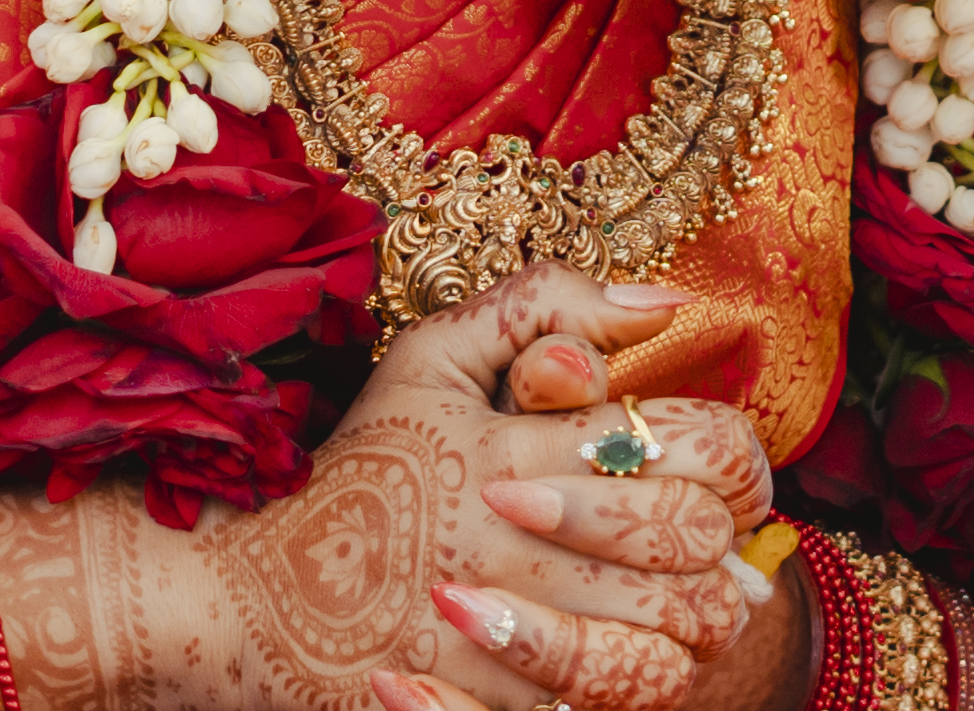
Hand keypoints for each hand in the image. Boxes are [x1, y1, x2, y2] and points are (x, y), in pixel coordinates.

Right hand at [181, 266, 769, 710]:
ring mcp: (496, 634)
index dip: (736, 458)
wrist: (237, 600)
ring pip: (660, 644)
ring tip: (692, 611)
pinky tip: (631, 659)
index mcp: (515, 448)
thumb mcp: (430, 359)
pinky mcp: (476, 704)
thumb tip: (666, 304)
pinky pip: (591, 706)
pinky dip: (626, 686)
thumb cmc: (351, 471)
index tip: (725, 469)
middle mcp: (513, 541)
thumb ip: (545, 306)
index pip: (690, 445)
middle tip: (721, 545)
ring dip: (691, 629)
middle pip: (688, 546)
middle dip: (721, 547)